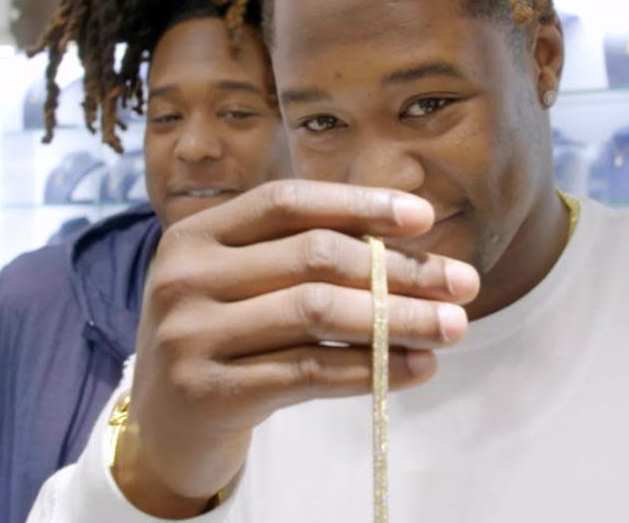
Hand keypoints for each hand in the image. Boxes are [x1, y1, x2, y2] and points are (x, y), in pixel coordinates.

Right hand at [113, 180, 479, 516]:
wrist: (164, 426)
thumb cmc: (227, 339)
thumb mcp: (247, 284)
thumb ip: (305, 257)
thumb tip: (414, 246)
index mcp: (196, 233)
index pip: (288, 201)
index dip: (360, 203)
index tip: (426, 217)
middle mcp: (185, 276)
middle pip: (314, 257)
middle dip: (400, 269)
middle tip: (464, 284)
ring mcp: (190, 335)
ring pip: (318, 313)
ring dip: (398, 319)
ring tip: (452, 327)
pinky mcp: (209, 391)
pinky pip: (309, 372)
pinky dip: (372, 369)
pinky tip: (417, 368)